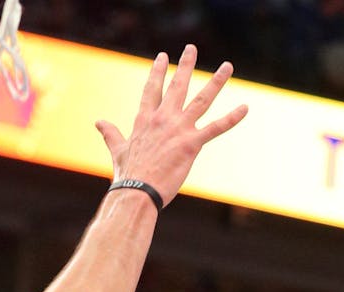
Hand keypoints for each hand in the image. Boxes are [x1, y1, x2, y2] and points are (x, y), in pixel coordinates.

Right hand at [96, 45, 248, 205]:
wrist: (136, 190)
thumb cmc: (127, 174)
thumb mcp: (117, 149)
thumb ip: (110, 133)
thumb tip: (98, 122)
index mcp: (145, 120)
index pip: (152, 90)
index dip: (158, 72)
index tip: (163, 57)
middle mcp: (163, 119)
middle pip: (177, 86)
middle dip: (185, 65)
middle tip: (191, 48)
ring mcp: (178, 129)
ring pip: (202, 100)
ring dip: (217, 82)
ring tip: (227, 66)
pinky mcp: (191, 144)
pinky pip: (216, 128)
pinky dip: (232, 118)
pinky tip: (245, 107)